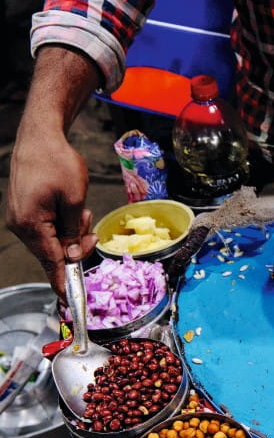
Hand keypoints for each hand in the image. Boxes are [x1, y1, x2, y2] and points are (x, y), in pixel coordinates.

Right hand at [7, 127, 97, 299]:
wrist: (40, 136)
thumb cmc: (58, 163)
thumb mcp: (75, 199)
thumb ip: (75, 231)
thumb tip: (75, 255)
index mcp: (31, 224)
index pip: (52, 262)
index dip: (63, 282)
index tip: (70, 301)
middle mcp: (21, 225)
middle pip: (54, 252)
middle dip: (76, 243)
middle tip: (87, 222)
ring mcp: (21, 218)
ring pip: (53, 240)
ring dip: (71, 230)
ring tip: (78, 207)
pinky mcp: (25, 210)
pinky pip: (48, 227)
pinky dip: (62, 222)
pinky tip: (70, 205)